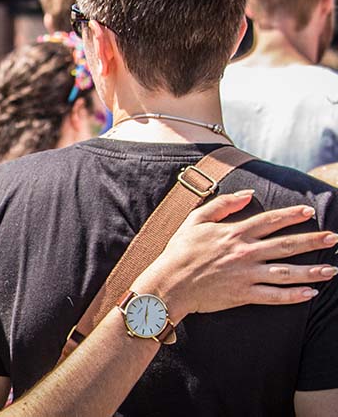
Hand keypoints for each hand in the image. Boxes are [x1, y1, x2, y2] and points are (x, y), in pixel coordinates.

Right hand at [133, 190, 337, 321]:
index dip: (291, 215)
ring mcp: (246, 274)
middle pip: (286, 245)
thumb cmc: (179, 252)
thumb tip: (247, 195)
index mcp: (234, 233)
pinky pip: (274, 295)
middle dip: (313, 241)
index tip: (309, 211)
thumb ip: (222, 205)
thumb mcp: (195, 220)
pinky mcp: (243, 294)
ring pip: (286, 271)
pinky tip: (310, 293)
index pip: (269, 221)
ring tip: (332, 270)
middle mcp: (244, 252)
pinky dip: (293, 295)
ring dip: (312, 271)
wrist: (169, 284)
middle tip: (333, 238)